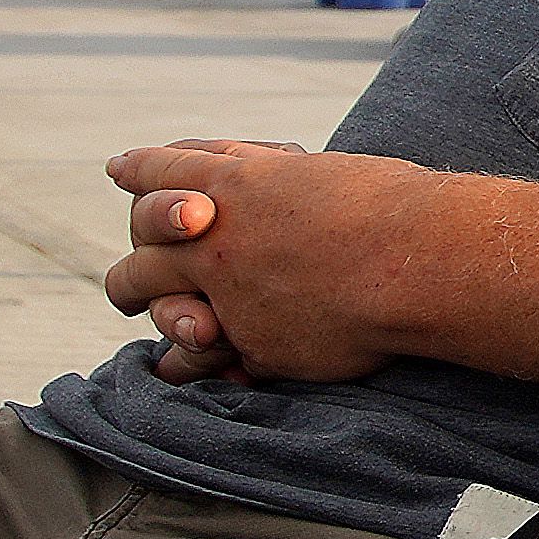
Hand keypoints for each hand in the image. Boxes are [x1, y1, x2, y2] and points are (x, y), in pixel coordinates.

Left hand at [100, 140, 441, 384]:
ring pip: (161, 306)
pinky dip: (196, 366)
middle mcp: (215, 237)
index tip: (119, 170)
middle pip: (143, 246)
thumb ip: (268, 172)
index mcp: (234, 183)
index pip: (164, 171)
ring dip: (157, 317)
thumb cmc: (388, 206)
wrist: (420, 260)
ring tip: (163, 330)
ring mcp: (227, 293)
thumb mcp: (314, 171)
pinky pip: (207, 360)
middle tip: (128, 284)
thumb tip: (237, 168)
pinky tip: (187, 370)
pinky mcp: (253, 343)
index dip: (139, 172)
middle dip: (132, 262)